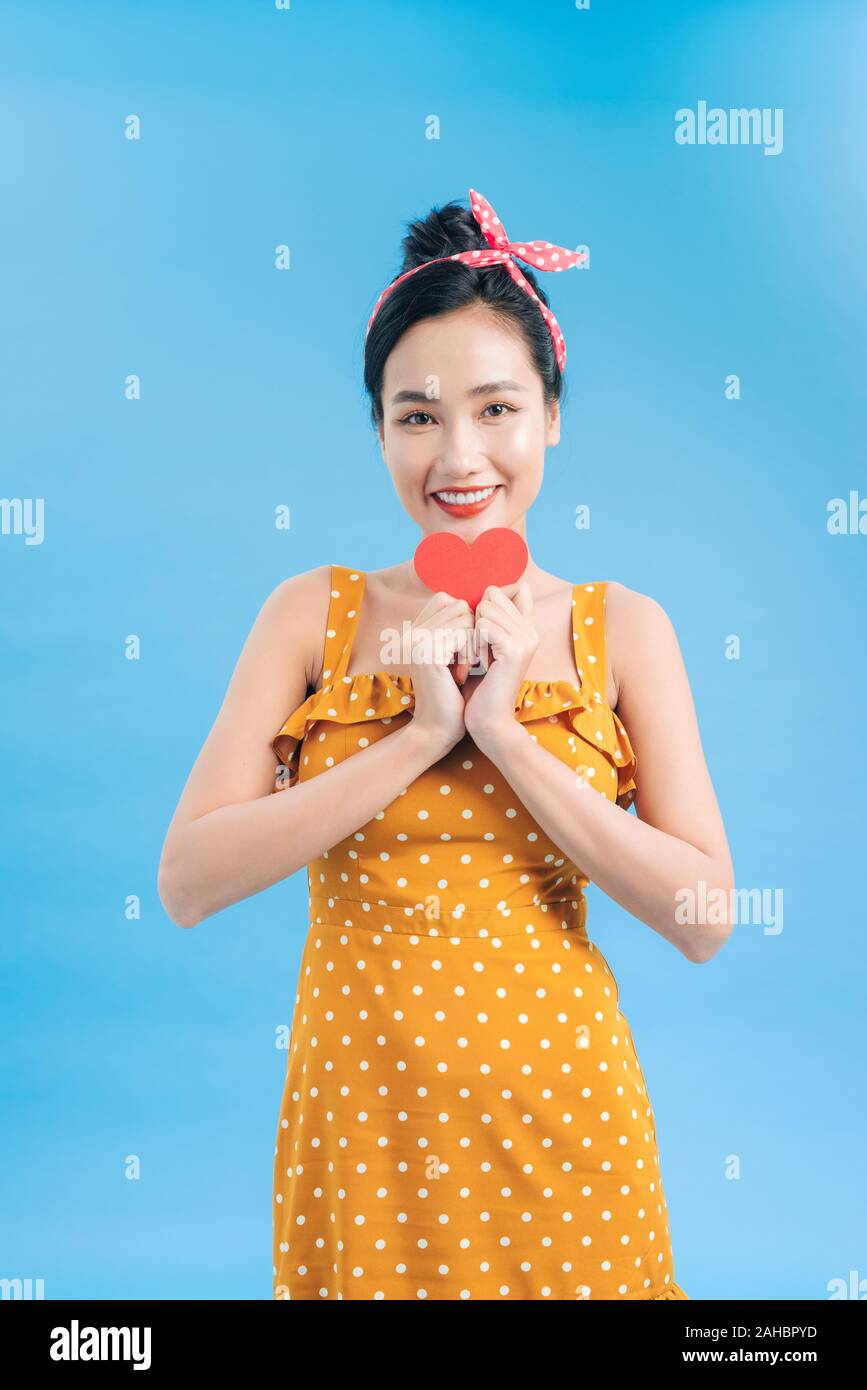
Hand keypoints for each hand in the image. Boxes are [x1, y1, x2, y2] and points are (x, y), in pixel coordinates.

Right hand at [408, 591, 474, 756]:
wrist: (440, 728)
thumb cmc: (457, 693)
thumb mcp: (467, 652)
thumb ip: (476, 621)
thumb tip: (519, 586)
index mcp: (418, 628)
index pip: (449, 599)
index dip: (468, 622)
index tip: (467, 651)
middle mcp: (412, 630)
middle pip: (459, 604)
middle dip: (471, 632)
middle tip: (465, 663)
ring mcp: (417, 639)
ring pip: (463, 616)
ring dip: (472, 643)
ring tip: (462, 668)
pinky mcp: (427, 651)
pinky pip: (464, 633)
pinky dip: (470, 654)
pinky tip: (459, 675)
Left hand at [462, 581, 538, 743]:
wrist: (488, 722)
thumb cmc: (479, 687)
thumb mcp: (482, 648)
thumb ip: (487, 620)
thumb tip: (485, 591)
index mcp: (526, 628)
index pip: (502, 590)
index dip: (481, 609)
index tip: (476, 638)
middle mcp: (530, 630)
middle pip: (491, 596)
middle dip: (473, 620)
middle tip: (474, 652)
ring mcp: (526, 639)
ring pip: (485, 608)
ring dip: (471, 633)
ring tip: (475, 660)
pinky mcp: (515, 649)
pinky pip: (482, 625)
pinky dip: (471, 644)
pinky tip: (475, 665)